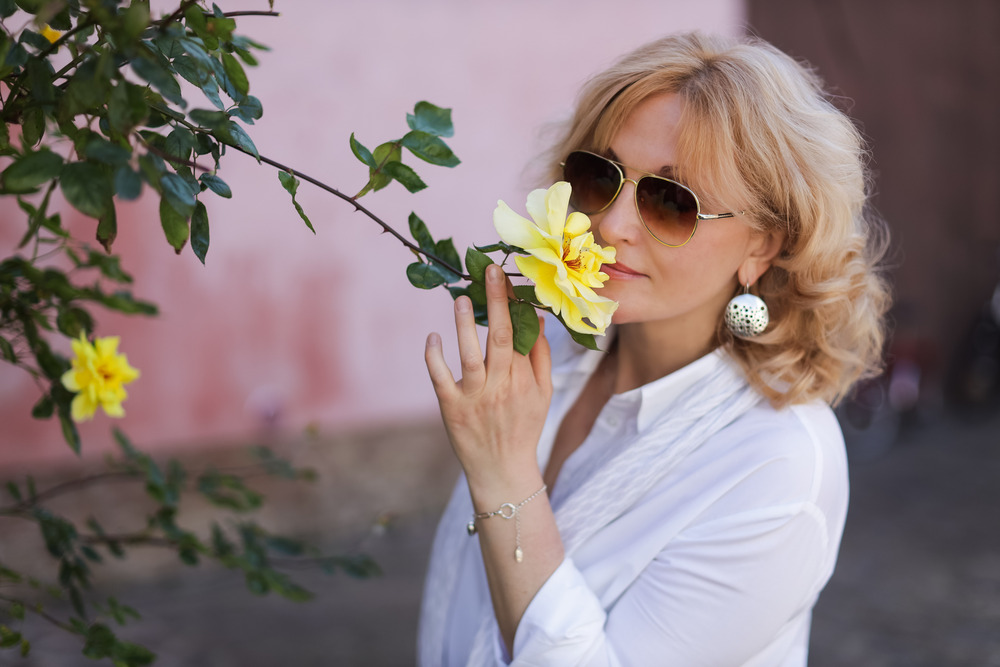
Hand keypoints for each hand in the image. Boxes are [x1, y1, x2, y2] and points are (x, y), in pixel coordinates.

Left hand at [425, 263, 552, 498]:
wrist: (503, 470)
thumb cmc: (524, 426)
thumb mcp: (544, 393)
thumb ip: (541, 355)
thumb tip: (538, 318)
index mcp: (524, 378)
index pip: (519, 332)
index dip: (512, 303)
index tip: (506, 276)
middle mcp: (500, 385)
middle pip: (498, 336)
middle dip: (494, 301)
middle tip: (489, 272)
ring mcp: (475, 396)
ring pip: (470, 354)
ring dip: (463, 324)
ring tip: (459, 298)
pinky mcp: (452, 408)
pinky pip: (440, 378)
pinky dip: (435, 357)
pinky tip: (433, 337)